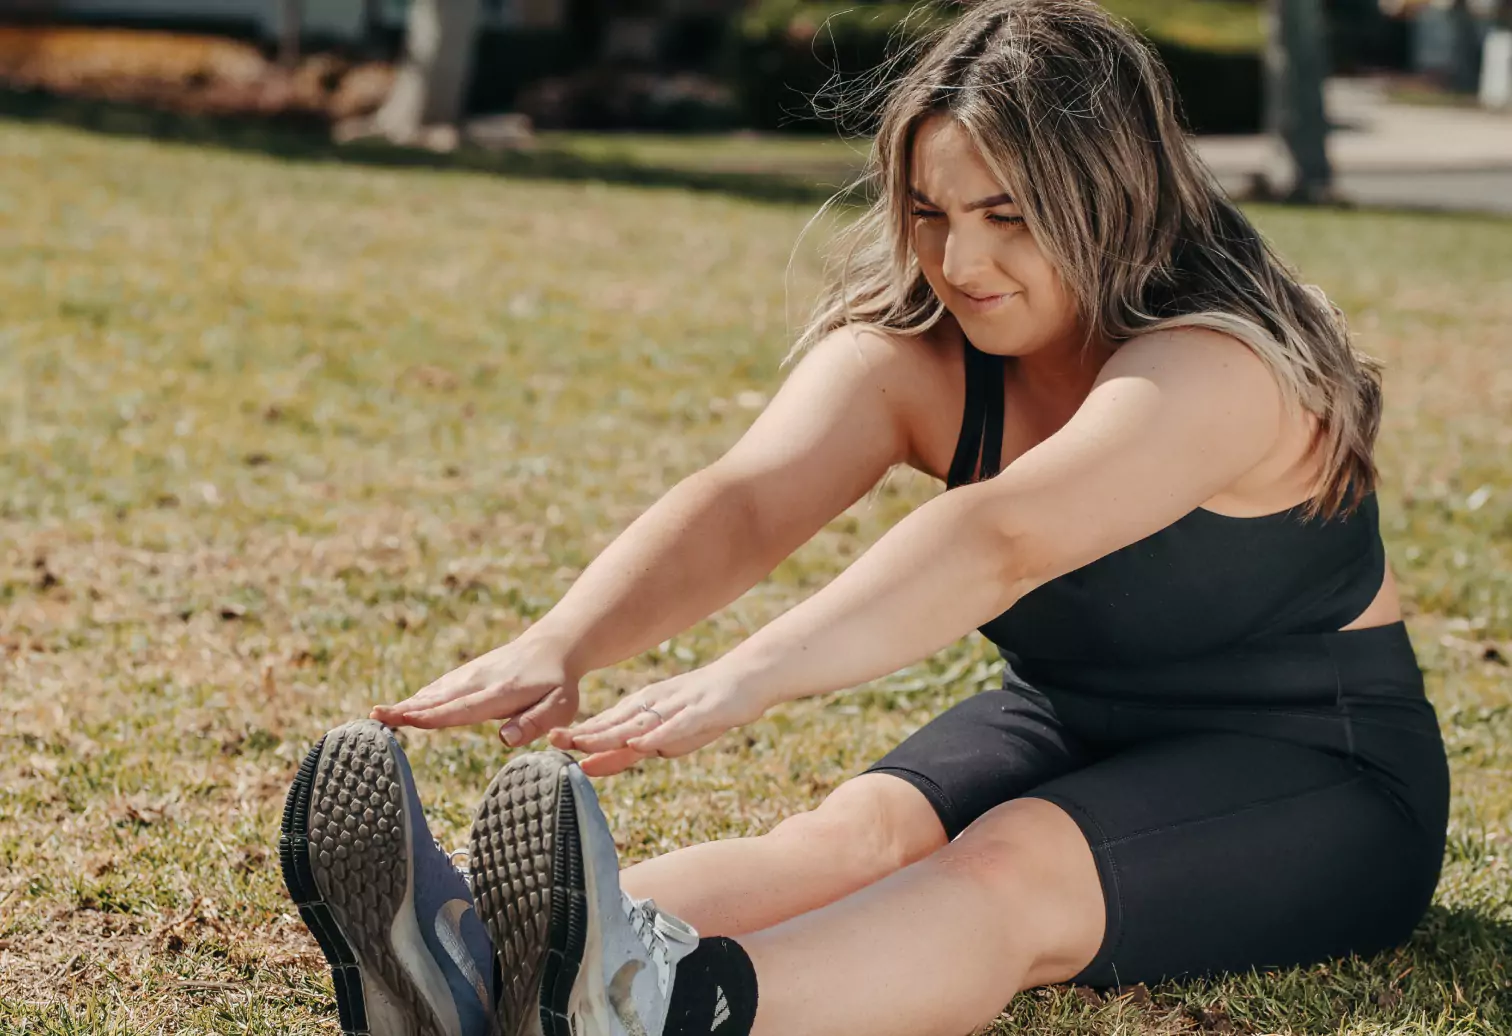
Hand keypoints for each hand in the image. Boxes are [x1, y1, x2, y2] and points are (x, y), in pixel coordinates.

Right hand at [370, 633, 580, 746]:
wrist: (553, 646)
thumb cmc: (559, 685)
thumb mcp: (560, 707)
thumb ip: (535, 723)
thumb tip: (504, 738)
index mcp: (501, 693)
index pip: (462, 709)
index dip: (433, 716)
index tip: (406, 719)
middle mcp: (479, 681)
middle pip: (438, 699)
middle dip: (407, 709)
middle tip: (375, 717)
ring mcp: (470, 675)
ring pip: (434, 692)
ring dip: (406, 704)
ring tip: (377, 715)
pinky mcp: (466, 674)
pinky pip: (438, 687)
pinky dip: (418, 697)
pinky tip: (402, 708)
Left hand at [546, 661, 768, 776]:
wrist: (745, 679)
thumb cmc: (707, 706)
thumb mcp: (672, 726)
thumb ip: (648, 740)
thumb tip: (622, 755)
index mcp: (645, 708)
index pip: (607, 725)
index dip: (580, 735)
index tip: (550, 743)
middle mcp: (655, 705)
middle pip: (615, 723)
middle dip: (584, 735)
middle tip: (552, 741)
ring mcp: (677, 708)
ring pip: (638, 724)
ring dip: (609, 736)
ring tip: (584, 745)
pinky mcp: (701, 711)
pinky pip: (677, 725)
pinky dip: (657, 735)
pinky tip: (640, 743)